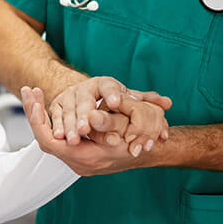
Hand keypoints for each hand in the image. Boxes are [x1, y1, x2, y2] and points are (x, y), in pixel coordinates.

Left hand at [24, 87, 159, 175]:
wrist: (146, 152)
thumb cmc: (136, 137)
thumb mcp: (125, 127)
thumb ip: (108, 122)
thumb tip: (90, 116)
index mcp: (86, 158)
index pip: (50, 141)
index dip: (39, 121)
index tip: (35, 100)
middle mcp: (77, 162)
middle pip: (45, 139)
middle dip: (34, 113)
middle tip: (28, 90)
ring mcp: (76, 160)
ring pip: (48, 138)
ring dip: (39, 115)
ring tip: (32, 93)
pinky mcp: (78, 154)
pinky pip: (56, 139)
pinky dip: (48, 121)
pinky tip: (44, 105)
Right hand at [48, 75, 170, 146]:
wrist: (81, 92)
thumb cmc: (109, 98)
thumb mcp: (127, 98)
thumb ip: (146, 102)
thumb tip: (167, 103)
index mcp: (104, 84)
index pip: (108, 86)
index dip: (112, 94)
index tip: (116, 103)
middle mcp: (85, 87)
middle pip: (84, 100)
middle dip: (85, 115)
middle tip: (88, 129)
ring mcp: (69, 95)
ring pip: (68, 110)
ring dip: (70, 125)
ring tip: (75, 139)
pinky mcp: (56, 105)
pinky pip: (55, 116)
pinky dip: (57, 126)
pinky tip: (60, 137)